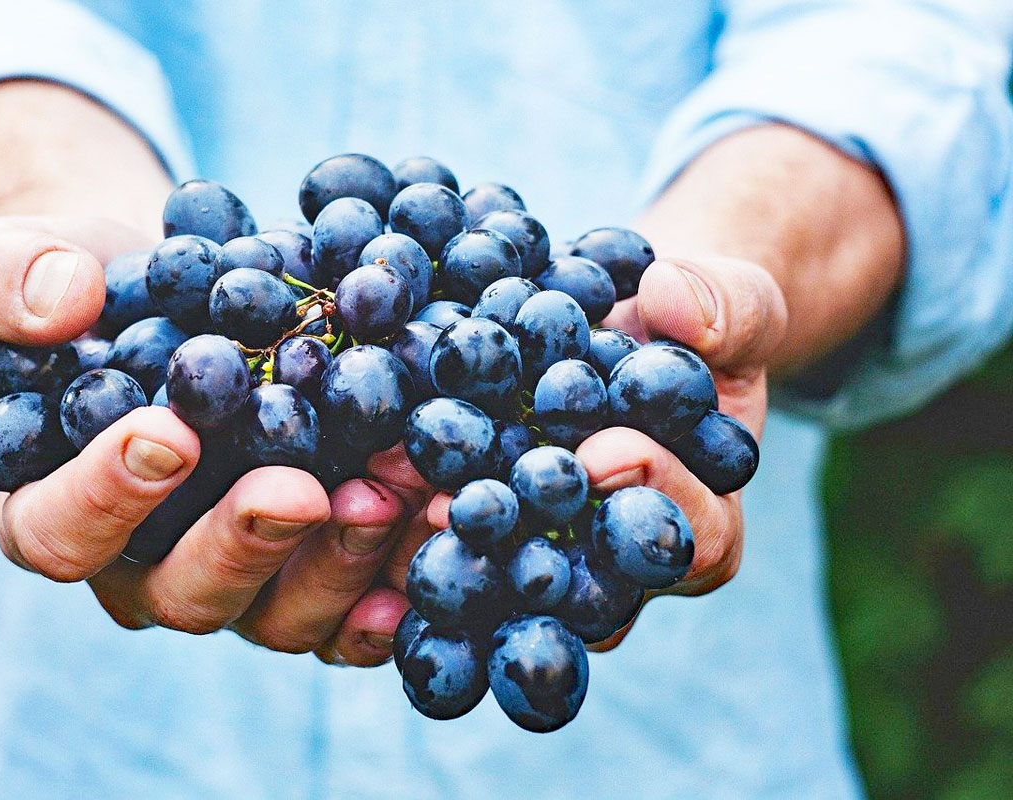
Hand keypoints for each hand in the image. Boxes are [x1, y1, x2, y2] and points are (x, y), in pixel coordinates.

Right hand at [0, 214, 412, 664]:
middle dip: (246, 542)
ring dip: (344, 560)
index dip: (105, 497)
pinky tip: (444, 532)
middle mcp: (146, 569)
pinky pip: (357, 610)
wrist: (186, 297)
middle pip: (185, 592)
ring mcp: (240, 581)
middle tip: (299, 489)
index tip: (168, 433)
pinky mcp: (314, 574)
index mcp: (56, 511)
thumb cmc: (92, 288)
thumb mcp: (23, 260)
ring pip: (283, 612)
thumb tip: (60, 300)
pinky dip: (402, 582)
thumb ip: (9, 276)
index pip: (59, 533)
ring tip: (397, 490)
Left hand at [403, 255, 787, 648]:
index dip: (655, 497)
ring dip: (451, 544)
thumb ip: (727, 307)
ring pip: (506, 577)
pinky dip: (409, 512)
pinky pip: (451, 540)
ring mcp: (548, 556)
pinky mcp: (486, 531)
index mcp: (702, 524)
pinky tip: (362, 480)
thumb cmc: (695, 326)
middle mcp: (619, 565)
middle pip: (585, 584)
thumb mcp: (734, 303)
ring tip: (401, 494)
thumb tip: (675, 302)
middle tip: (471, 505)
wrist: (629, 330)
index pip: (694, 538)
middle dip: (529, 542)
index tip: (605, 451)